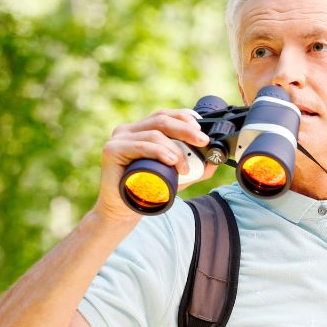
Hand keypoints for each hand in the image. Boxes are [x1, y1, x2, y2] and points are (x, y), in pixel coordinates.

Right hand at [93, 109, 215, 221]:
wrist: (124, 210)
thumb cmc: (147, 190)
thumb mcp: (176, 176)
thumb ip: (194, 167)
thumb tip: (214, 160)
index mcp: (141, 130)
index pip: (164, 115)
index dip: (184, 118)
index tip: (201, 130)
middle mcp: (128, 131)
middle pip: (161, 120)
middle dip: (186, 130)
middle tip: (203, 141)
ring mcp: (119, 139)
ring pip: (154, 134)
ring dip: (175, 149)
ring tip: (184, 168)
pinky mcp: (112, 150)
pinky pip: (140, 146)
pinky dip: (158, 151)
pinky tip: (170, 160)